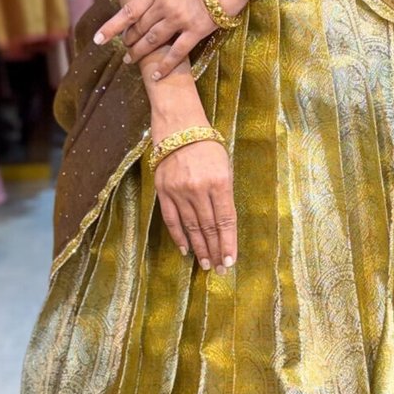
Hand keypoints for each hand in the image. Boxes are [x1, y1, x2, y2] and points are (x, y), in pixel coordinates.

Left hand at [96, 0, 216, 81]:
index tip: (99, 39)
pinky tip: (156, 75)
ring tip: (131, 61)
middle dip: (129, 40)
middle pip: (139, 28)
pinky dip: (164, 66)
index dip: (112, 27)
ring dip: (140, 53)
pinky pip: (176, 53)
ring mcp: (178, 19)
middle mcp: (163, 5)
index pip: (128, 11)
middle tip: (124, 49)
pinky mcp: (195, 31)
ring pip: (152, 41)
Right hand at [154, 134, 236, 270]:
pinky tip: (186, 249)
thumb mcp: (225, 166)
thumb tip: (224, 224)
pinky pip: (172, 220)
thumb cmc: (207, 144)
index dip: (228, 243)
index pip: (226, 220)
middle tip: (219, 268)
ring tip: (205, 263)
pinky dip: (179, 236)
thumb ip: (225, 194)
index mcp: (220, 182)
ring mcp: (179, 192)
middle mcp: (199, 190)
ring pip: (191, 228)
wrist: (178, 125)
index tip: (230, 261)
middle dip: (215, 250)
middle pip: (209, 228)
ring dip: (199, 248)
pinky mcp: (163, 191)